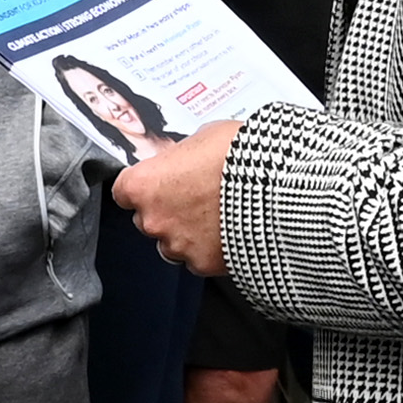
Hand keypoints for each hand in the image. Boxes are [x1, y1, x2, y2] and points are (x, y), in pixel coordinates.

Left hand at [118, 111, 237, 276]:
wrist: (278, 188)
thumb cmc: (242, 156)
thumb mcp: (203, 137)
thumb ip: (181, 156)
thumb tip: (182, 160)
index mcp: (143, 185)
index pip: (123, 192)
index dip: (143, 187)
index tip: (157, 183)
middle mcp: (152, 219)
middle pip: (146, 219)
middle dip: (166, 210)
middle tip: (195, 196)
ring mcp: (176, 246)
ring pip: (171, 243)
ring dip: (186, 232)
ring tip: (215, 214)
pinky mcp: (202, 264)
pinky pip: (197, 258)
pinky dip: (209, 248)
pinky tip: (228, 230)